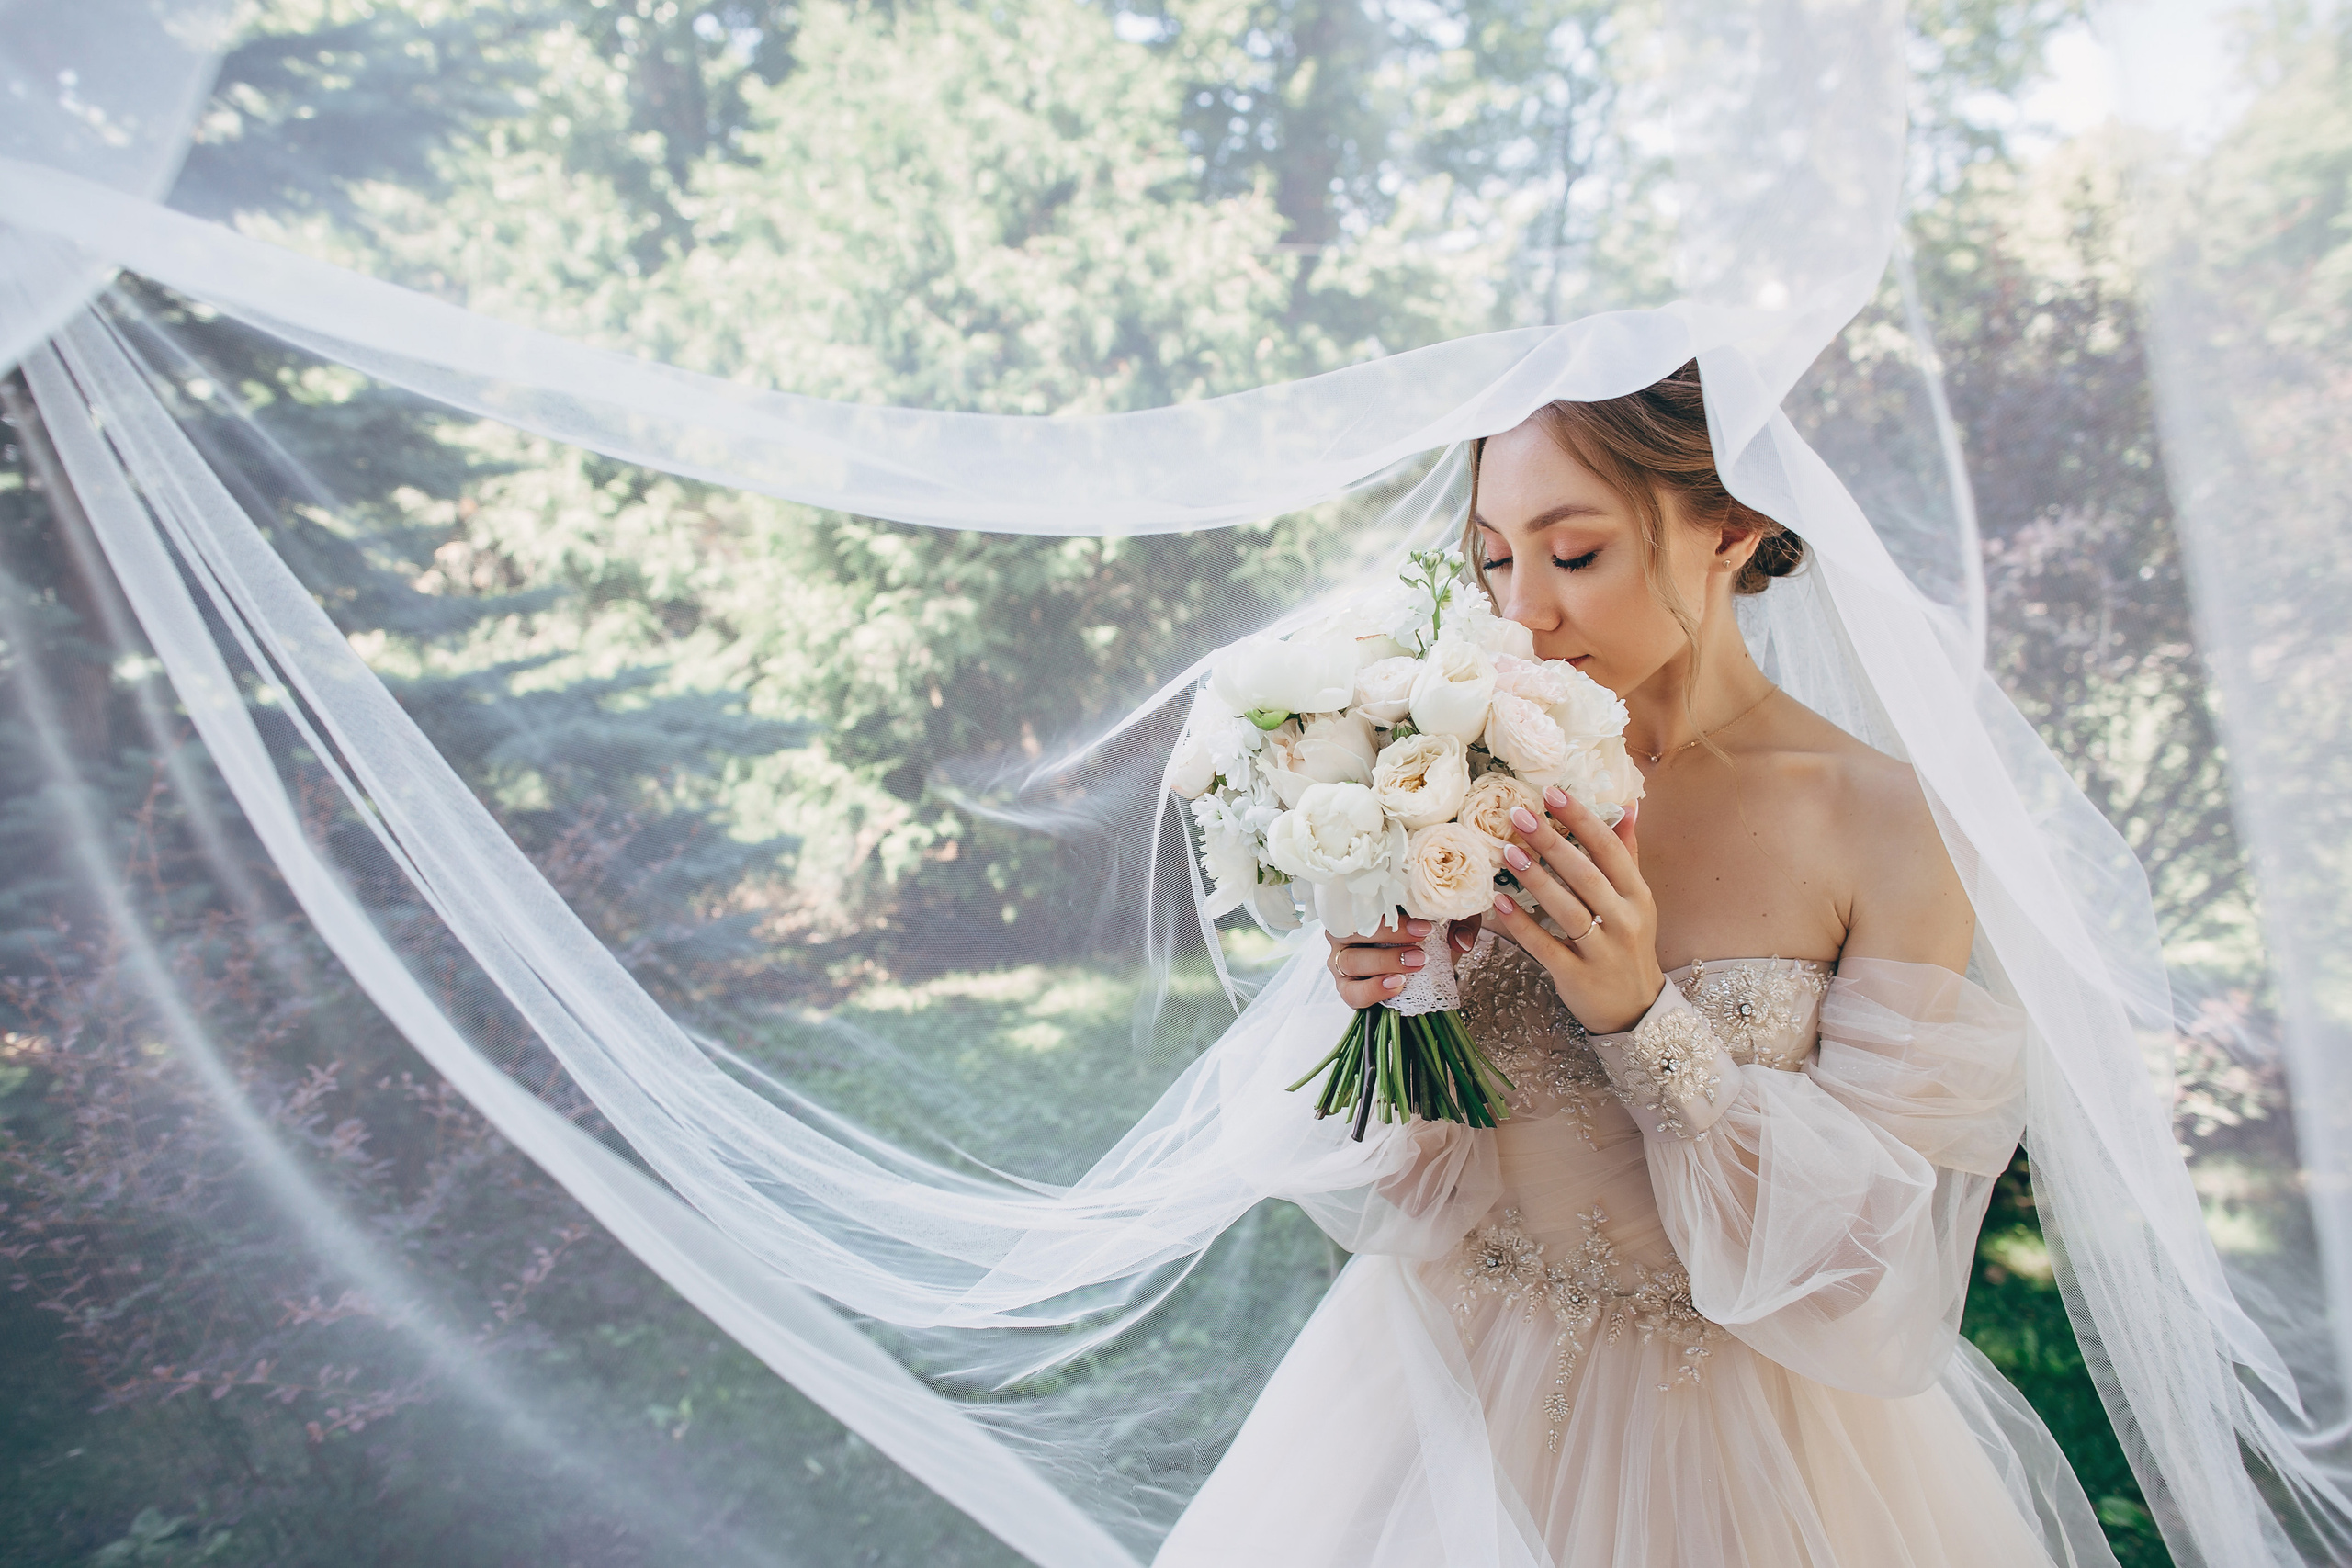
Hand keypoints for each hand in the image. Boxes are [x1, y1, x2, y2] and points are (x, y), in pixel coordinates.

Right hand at [1325, 914, 1483, 1009]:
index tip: (1425, 927)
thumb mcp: (1448, 921)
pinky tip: (1396, 985)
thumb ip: (1459, 924)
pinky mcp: (1346, 986)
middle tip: (1422, 949)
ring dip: (1385, 963)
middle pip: (1355, 931)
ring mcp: (1341, 959)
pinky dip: (1373, 990)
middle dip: (1391, 939)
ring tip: (1414, 966)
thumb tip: (1461, 941)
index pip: (1368, 903)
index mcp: (1364, 906)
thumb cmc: (1426, 933)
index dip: (1394, 914)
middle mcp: (1345, 931)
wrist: (1423, 958)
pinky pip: (1351, 992)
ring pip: (1351, 960)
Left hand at [1484, 790, 1660, 1034]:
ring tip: (1508, 852)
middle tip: (1519, 815)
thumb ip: (1626, 855)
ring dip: (1536, 879)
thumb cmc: (1628, 946)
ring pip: (1567, 909)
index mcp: (1637, 896)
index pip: (1610, 849)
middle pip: (1586, 875)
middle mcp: (1624, 920)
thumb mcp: (1636, 901)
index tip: (1552, 792)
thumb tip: (1627, 805)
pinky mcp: (1578, 976)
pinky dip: (1521, 924)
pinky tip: (1498, 903)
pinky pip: (1545, 946)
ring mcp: (1602, 951)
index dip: (1582, 819)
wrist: (1636, 1010)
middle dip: (1552, 842)